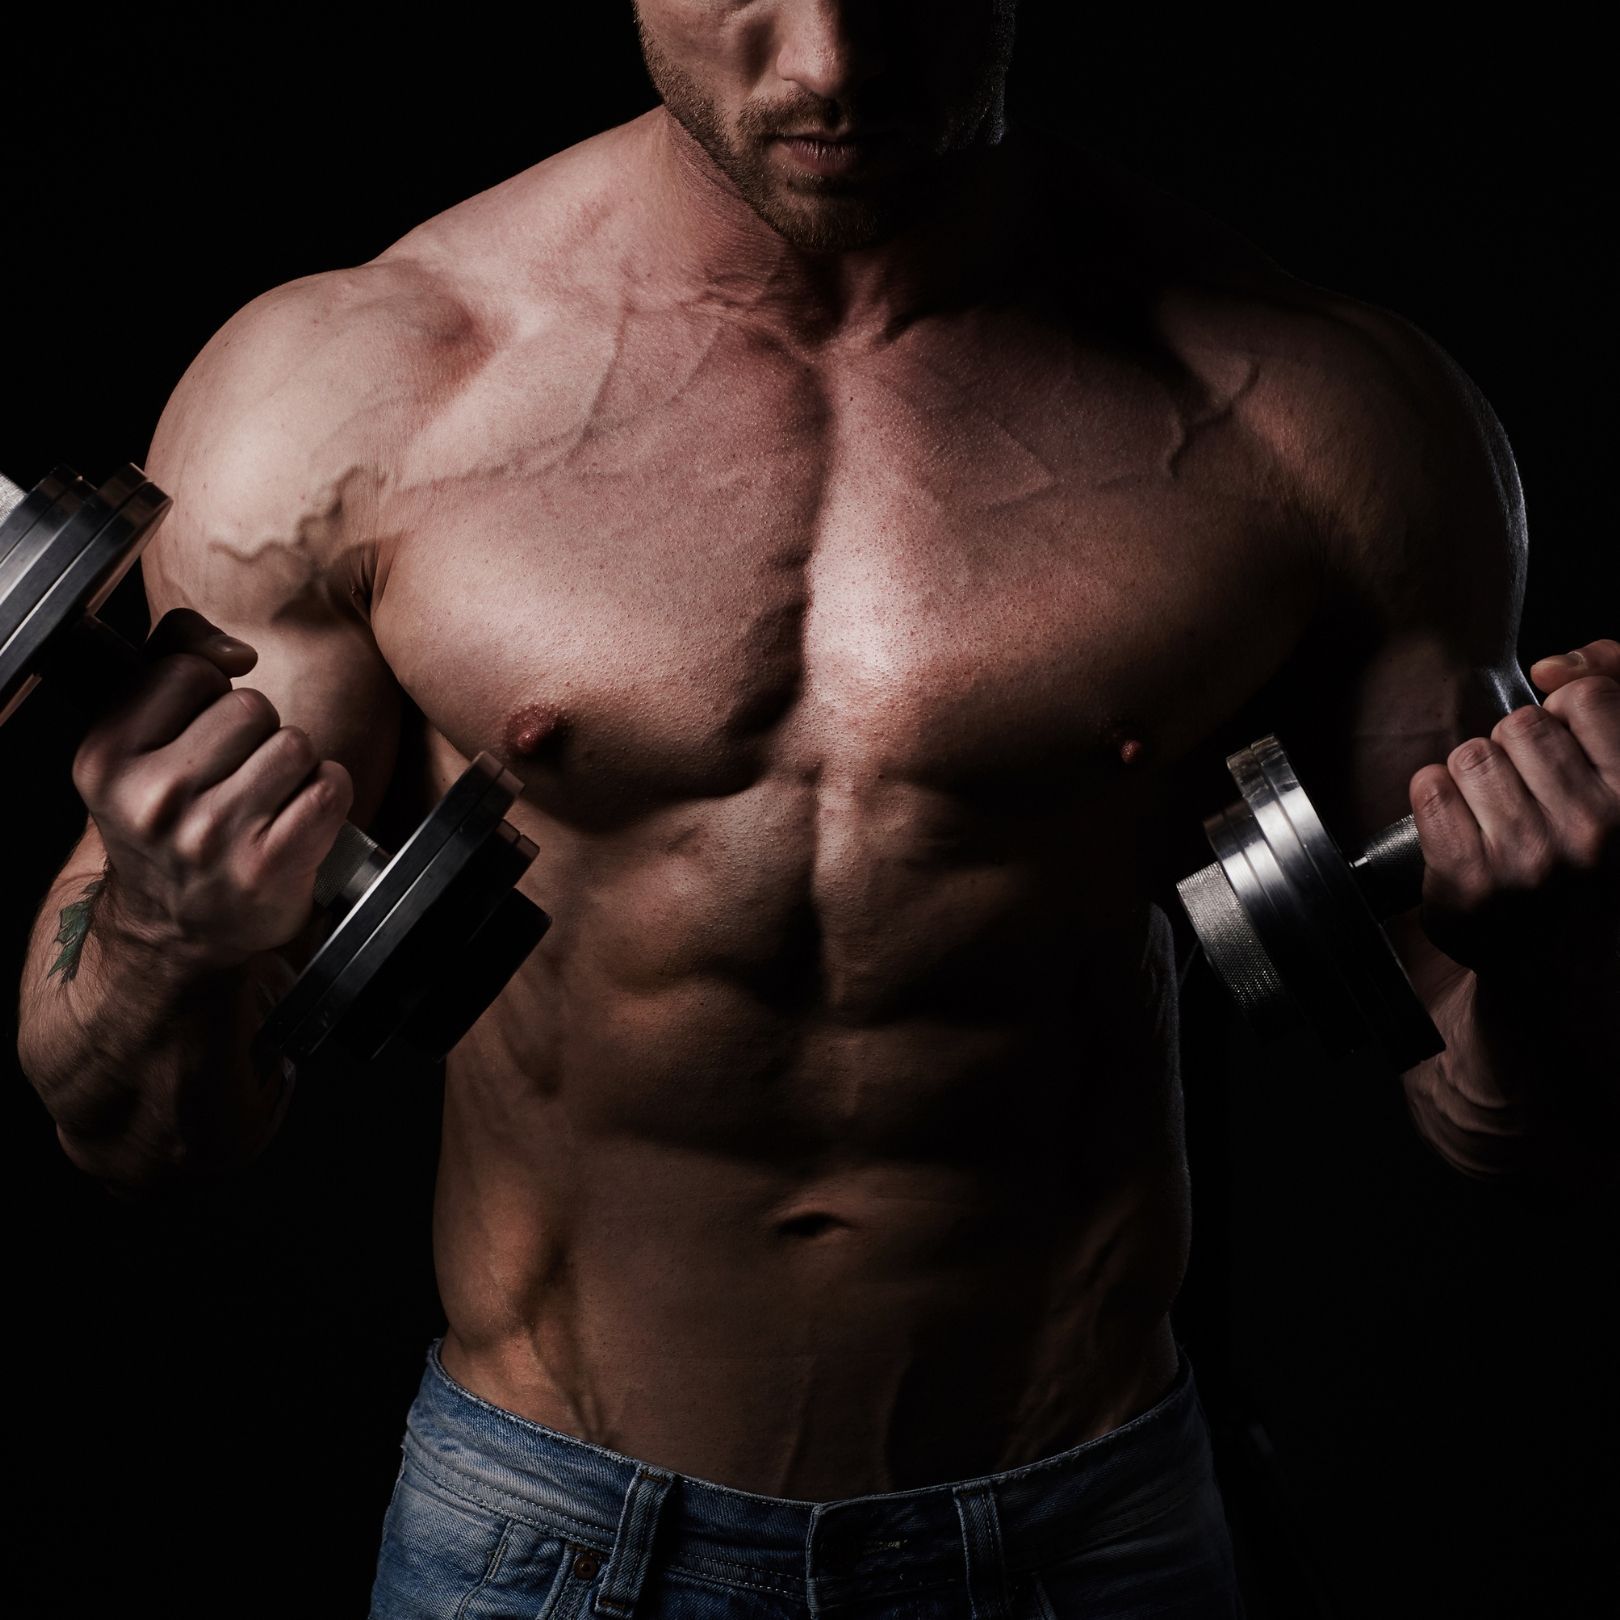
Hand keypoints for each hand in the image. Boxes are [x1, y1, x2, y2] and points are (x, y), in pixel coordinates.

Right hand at [71, 608, 354, 966]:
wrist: (175, 925)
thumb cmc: (169, 815)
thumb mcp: (140, 736)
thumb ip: (173, 657)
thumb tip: (233, 650)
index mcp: (107, 757)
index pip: (189, 671)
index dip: (210, 693)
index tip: (202, 729)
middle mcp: (152, 799)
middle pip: (251, 706)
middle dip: (258, 731)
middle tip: (237, 772)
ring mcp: (210, 837)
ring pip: (295, 744)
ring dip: (295, 764)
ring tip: (267, 796)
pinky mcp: (266, 866)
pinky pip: (330, 787)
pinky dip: (327, 794)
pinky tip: (299, 816)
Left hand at [1409, 639, 1619, 980]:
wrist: (1568, 967)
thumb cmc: (1596, 860)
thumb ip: (1613, 687)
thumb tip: (1553, 667)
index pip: (1585, 700)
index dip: (1567, 718)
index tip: (1568, 752)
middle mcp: (1598, 833)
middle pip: (1520, 726)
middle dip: (1518, 751)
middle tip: (1533, 798)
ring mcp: (1532, 861)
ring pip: (1472, 755)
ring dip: (1476, 778)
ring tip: (1500, 818)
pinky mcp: (1470, 884)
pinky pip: (1428, 789)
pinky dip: (1435, 801)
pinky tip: (1462, 832)